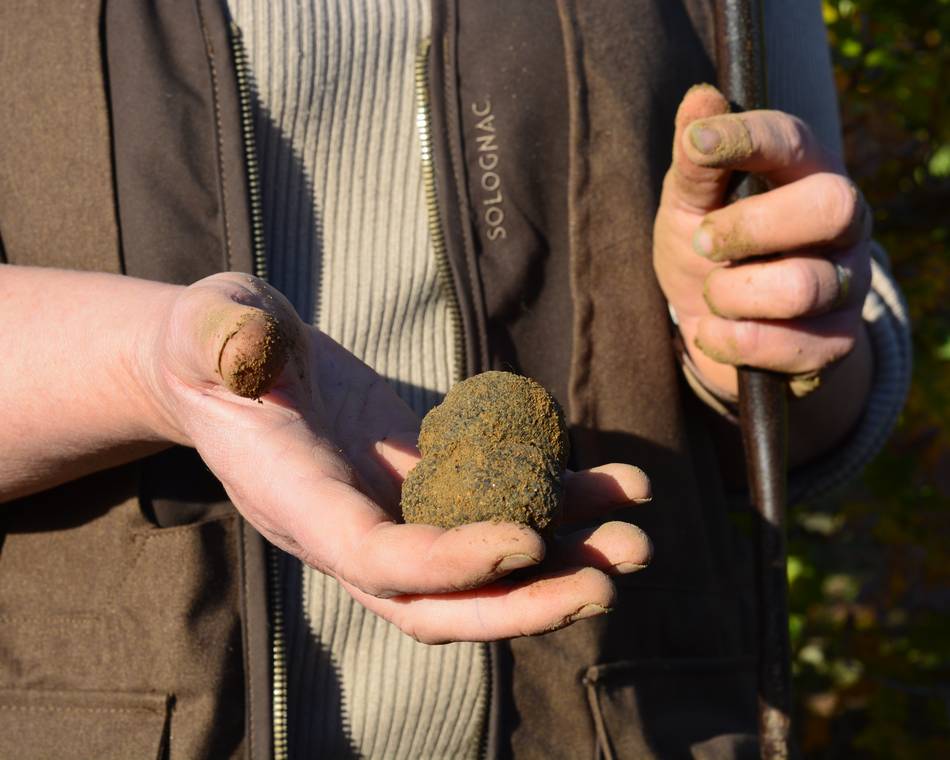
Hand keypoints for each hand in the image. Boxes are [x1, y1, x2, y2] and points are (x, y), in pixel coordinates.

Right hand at [143, 272, 652, 643]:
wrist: (233, 361)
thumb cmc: (215, 340)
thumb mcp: (211, 327)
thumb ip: (223, 339)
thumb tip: (246, 345)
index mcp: (298, 501)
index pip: (377, 561)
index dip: (450, 563)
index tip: (525, 539)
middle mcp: (348, 527)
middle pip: (439, 603)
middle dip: (522, 604)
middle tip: (606, 585)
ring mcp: (390, 510)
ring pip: (480, 568)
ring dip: (560, 562)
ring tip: (635, 542)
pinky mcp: (423, 480)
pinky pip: (493, 507)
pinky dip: (553, 504)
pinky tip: (611, 488)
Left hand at [653, 85, 871, 398]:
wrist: (716, 329)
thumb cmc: (708, 250)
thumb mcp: (688, 204)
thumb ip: (695, 161)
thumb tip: (701, 98)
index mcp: (806, 174)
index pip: (793, 140)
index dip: (747, 137)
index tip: (696, 143)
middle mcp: (843, 222)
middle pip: (831, 206)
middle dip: (751, 227)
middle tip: (702, 242)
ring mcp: (848, 281)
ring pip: (802, 285)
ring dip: (731, 294)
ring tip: (710, 295)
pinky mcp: (836, 340)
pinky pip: (789, 346)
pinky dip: (732, 341)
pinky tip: (714, 330)